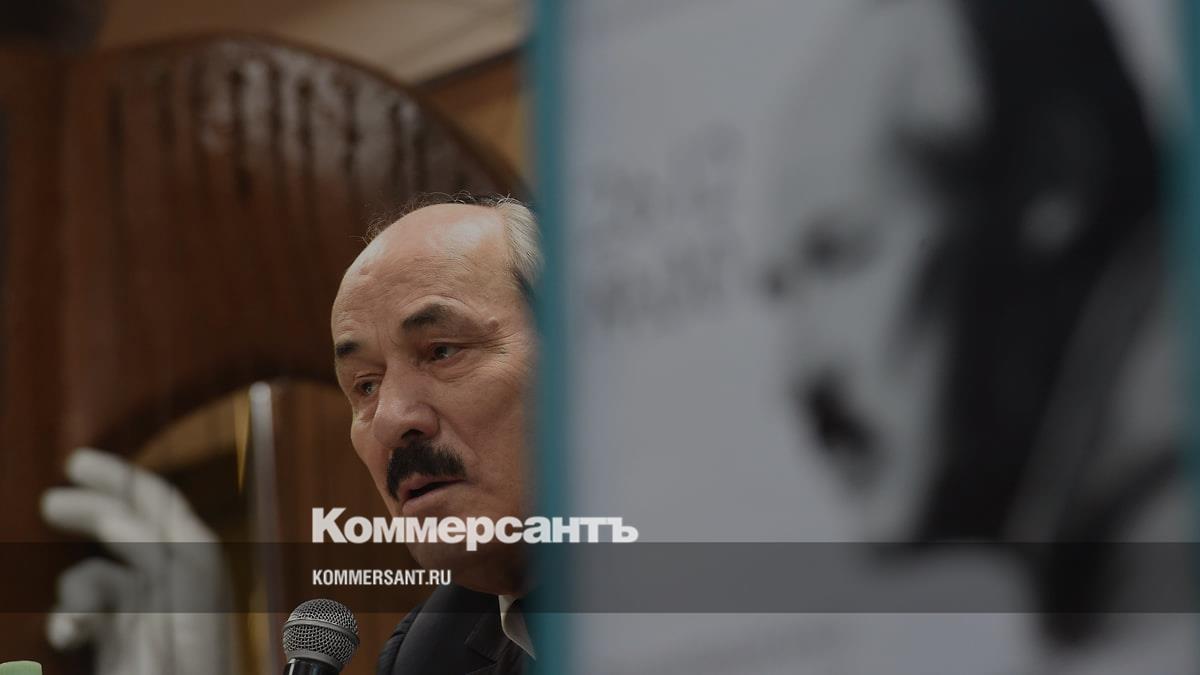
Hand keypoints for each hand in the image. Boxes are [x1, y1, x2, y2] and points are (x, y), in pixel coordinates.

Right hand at [40, 448, 238, 674]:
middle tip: (51, 502)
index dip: (120, 479)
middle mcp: (178, 584)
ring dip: (79, 590)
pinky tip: (70, 637)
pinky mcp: (131, 644)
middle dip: (94, 511)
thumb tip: (111, 525)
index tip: (75, 464)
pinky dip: (75, 616)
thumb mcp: (181, 594)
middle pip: (133, 528)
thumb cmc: (189, 658)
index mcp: (198, 567)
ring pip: (105, 574)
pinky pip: (98, 613)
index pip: (160, 506)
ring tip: (74, 626)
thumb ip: (156, 559)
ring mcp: (153, 614)